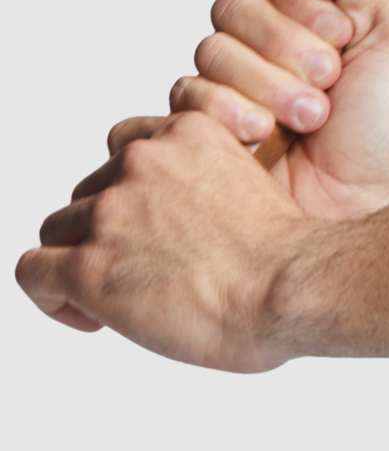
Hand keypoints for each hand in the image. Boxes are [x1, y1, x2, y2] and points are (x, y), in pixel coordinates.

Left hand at [18, 109, 317, 368]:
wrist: (294, 287)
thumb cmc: (292, 257)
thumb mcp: (257, 186)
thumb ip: (211, 187)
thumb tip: (196, 226)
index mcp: (186, 135)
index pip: (127, 147)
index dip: (133, 188)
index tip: (150, 222)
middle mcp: (141, 163)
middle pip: (90, 192)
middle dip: (108, 230)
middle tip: (142, 268)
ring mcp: (110, 213)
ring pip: (58, 230)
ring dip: (83, 260)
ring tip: (118, 296)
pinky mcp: (87, 266)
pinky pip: (33, 272)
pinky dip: (50, 297)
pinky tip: (87, 315)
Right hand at [162, 0, 388, 220]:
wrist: (364, 200)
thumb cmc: (380, 127)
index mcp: (299, 13)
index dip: (300, 1)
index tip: (341, 34)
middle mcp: (256, 43)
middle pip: (232, 7)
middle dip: (287, 46)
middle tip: (328, 81)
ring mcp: (225, 82)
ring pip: (210, 51)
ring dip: (269, 85)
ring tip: (310, 118)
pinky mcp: (200, 124)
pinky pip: (187, 95)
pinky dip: (231, 112)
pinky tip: (264, 135)